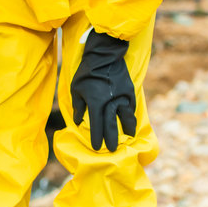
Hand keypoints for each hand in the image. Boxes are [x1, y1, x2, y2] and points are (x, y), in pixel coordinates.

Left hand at [70, 31, 137, 152]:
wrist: (104, 55)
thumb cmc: (86, 73)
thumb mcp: (76, 89)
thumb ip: (78, 107)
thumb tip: (79, 122)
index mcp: (96, 103)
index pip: (97, 126)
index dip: (97, 138)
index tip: (98, 148)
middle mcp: (110, 102)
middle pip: (112, 126)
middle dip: (112, 139)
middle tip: (113, 150)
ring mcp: (122, 97)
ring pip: (126, 118)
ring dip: (127, 129)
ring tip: (128, 137)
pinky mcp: (129, 91)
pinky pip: (131, 107)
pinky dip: (131, 116)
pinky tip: (130, 121)